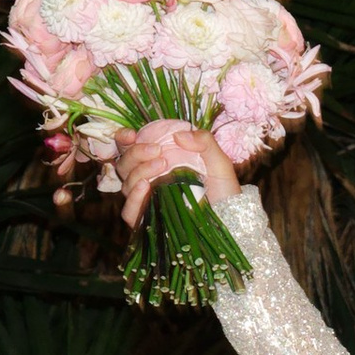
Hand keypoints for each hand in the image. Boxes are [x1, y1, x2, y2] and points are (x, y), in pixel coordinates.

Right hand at [117, 121, 237, 227]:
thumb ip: (204, 142)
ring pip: (126, 183)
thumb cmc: (223, 190)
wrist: (230, 218)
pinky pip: (129, 210)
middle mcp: (148, 178)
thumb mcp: (218, 162)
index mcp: (159, 160)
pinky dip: (134, 198)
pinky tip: (145, 187)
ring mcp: (147, 199)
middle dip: (136, 153)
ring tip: (161, 165)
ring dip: (139, 171)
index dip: (124, 139)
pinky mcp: (147, 219)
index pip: (130, 147)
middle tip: (157, 150)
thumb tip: (179, 135)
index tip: (131, 135)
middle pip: (125, 163)